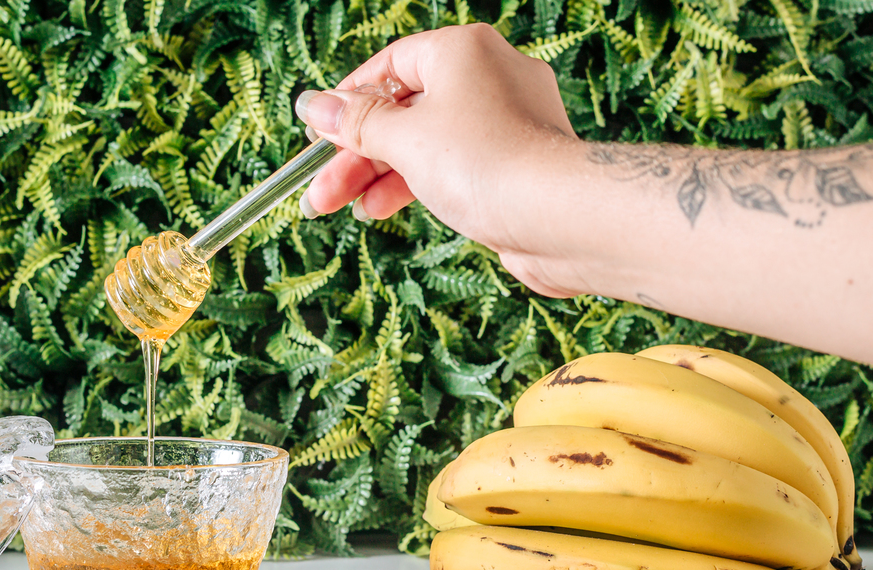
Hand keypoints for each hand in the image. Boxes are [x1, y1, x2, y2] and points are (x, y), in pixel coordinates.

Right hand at [295, 24, 584, 296]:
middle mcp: (490, 76)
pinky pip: (456, 166)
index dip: (350, 100)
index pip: (391, 65)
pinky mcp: (516, 163)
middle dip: (356, 154)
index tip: (320, 130)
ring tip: (342, 207)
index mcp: (463, 50)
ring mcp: (507, 122)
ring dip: (380, 175)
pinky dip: (419, 185)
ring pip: (428, 142)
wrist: (558, 215)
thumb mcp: (403, 139)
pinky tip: (383, 209)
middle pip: (405, 110)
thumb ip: (357, 124)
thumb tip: (314, 105)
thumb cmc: (484, 162)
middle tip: (320, 190)